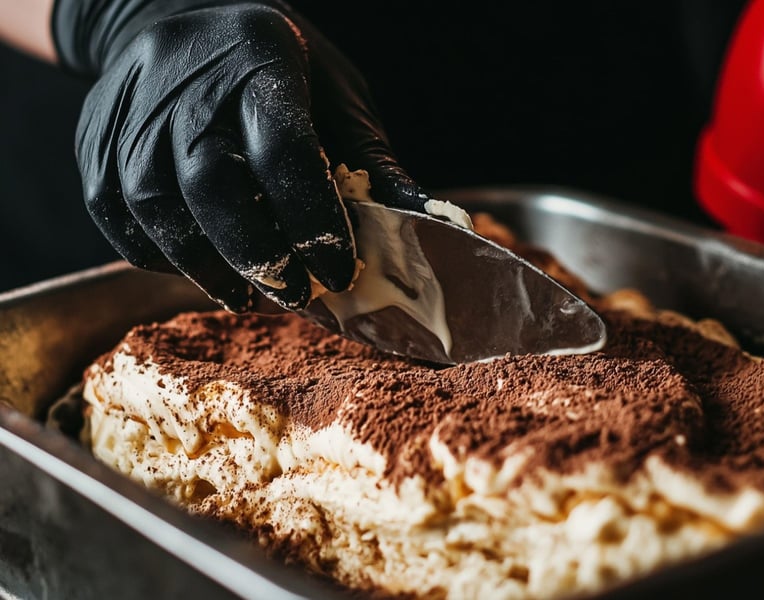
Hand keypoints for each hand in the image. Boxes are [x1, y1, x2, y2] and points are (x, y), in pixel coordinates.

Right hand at [53, 0, 430, 310]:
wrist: (185, 20)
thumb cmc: (279, 68)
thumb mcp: (336, 95)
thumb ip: (371, 161)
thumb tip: (417, 227)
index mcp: (260, 55)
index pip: (282, 148)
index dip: (311, 220)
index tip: (337, 271)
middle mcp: (183, 76)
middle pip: (209, 183)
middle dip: (256, 253)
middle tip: (293, 294)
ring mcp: (129, 107)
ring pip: (153, 205)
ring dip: (203, 266)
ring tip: (245, 294)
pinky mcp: (94, 137)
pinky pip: (116, 214)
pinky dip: (158, 254)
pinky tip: (197, 266)